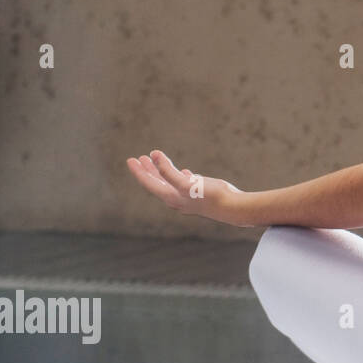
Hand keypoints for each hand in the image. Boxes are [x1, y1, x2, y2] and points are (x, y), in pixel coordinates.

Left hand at [125, 149, 244, 225]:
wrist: (232, 207)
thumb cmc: (210, 196)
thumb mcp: (186, 183)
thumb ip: (168, 170)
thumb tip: (154, 155)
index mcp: (171, 197)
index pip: (149, 183)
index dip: (139, 171)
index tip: (131, 160)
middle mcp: (176, 199)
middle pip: (157, 183)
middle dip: (148, 170)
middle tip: (140, 158)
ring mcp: (188, 197)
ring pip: (170, 182)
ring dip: (162, 171)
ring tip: (157, 161)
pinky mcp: (199, 194)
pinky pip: (185, 183)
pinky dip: (180, 175)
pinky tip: (185, 171)